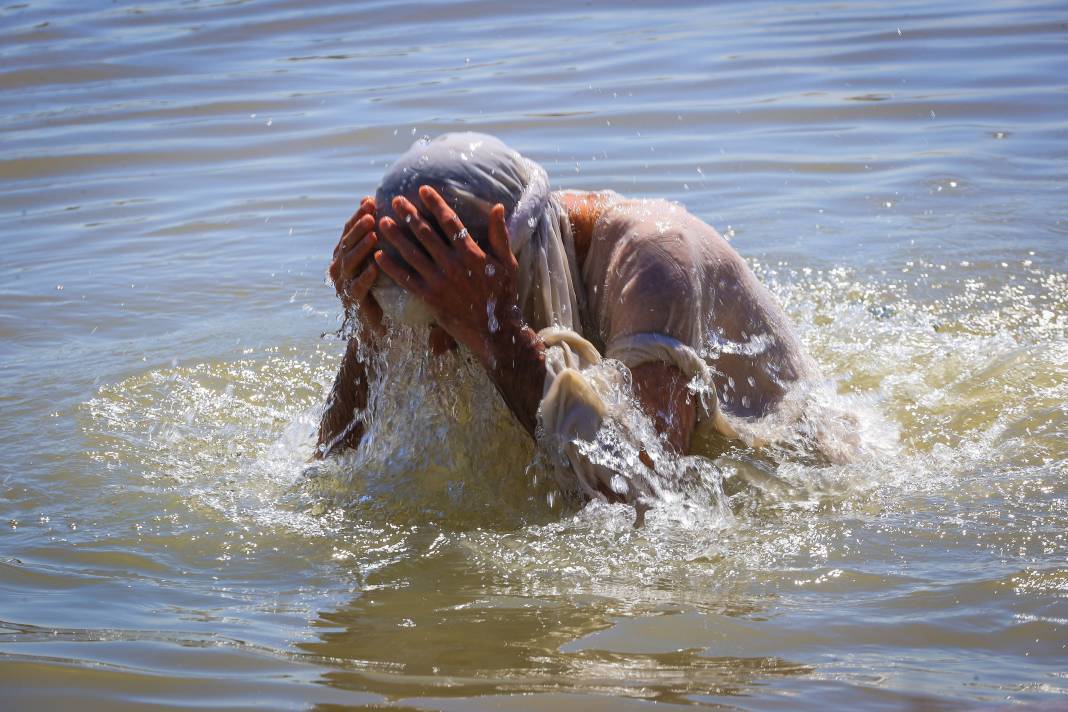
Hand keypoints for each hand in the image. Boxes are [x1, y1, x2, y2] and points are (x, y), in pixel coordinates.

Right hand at [328, 196, 383, 335]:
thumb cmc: (379, 284)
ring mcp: (343, 284)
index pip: (349, 230)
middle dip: (359, 227)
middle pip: (347, 243)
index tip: (370, 201)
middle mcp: (339, 267)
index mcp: (344, 254)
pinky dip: (365, 277)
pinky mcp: (352, 302)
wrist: (374, 322)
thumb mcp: (377, 257)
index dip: (358, 216)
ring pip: (349, 262)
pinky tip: (375, 267)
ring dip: (361, 248)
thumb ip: (376, 235)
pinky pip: (357, 287)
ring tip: (374, 235)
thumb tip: (378, 202)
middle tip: (371, 215)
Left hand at [375, 186, 520, 364]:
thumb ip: (500, 235)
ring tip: (382, 222)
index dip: (435, 204)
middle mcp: (453, 264)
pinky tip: (379, 255)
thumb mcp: (507, 263)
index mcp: (471, 253)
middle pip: (426, 234)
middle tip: (394, 200)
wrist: (495, 331)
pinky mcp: (429, 298)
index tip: (422, 189)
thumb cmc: (503, 295)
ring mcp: (439, 281)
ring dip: (395, 236)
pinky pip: (406, 280)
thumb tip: (499, 206)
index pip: (450, 222)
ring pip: (412, 254)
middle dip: (409, 214)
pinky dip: (392, 268)